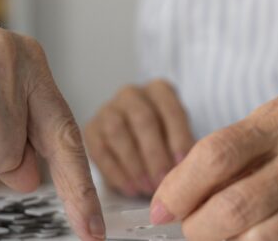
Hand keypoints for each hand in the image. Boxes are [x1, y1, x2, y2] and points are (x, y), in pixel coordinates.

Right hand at [86, 80, 194, 196]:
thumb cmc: (165, 141)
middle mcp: (131, 94)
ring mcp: (108, 109)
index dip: (178, 138)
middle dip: (154, 154)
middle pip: (143, 119)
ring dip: (134, 164)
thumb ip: (183, 148)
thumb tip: (186, 170)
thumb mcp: (179, 138)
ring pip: (118, 132)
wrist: (137, 142)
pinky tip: (130, 189)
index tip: (183, 165)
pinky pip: (100, 150)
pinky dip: (116, 172)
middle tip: (163, 182)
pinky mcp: (91, 129)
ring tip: (147, 188)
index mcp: (159, 90)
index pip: (170, 109)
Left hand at [149, 95, 277, 240]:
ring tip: (217, 236)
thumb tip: (177, 188)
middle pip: (234, 205)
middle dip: (197, 227)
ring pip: (260, 238)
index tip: (160, 209)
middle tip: (189, 230)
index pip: (217, 153)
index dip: (179, 187)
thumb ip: (235, 149)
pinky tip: (255, 239)